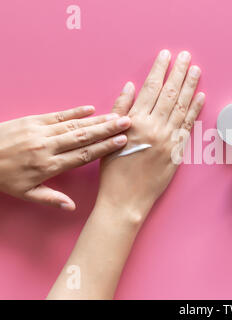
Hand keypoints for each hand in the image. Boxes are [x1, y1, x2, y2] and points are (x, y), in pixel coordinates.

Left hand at [0, 106, 131, 209]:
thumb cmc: (1, 177)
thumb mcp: (24, 193)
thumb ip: (51, 198)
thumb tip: (72, 207)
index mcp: (48, 166)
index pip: (83, 155)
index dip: (105, 148)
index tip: (122, 142)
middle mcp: (47, 147)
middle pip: (84, 137)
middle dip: (107, 129)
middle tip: (127, 123)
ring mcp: (40, 132)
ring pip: (74, 125)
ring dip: (97, 120)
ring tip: (116, 115)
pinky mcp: (31, 120)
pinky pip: (57, 115)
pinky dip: (74, 111)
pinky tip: (90, 108)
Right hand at [97, 49, 204, 218]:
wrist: (125, 199)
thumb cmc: (113, 171)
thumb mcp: (108, 137)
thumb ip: (120, 110)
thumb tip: (131, 87)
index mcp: (136, 122)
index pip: (151, 88)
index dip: (160, 70)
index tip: (166, 55)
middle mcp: (155, 127)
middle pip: (170, 93)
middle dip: (179, 72)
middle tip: (186, 55)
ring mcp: (169, 139)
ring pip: (182, 106)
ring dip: (190, 86)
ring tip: (196, 69)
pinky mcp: (177, 151)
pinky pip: (188, 126)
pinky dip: (195, 110)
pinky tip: (201, 96)